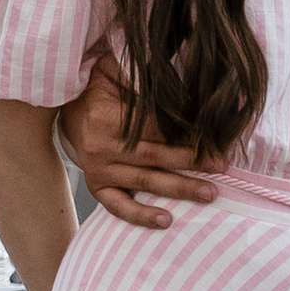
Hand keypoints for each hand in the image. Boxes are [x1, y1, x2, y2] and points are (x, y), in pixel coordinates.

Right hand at [56, 60, 224, 231]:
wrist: (68, 110)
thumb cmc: (99, 88)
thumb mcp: (114, 70)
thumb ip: (143, 76)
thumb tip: (183, 85)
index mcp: (107, 116)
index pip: (155, 127)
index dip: (185, 133)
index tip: (213, 138)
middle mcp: (101, 146)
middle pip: (155, 156)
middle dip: (191, 161)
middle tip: (221, 166)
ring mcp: (98, 170)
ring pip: (144, 181)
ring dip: (179, 188)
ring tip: (209, 193)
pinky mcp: (96, 186)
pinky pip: (118, 206)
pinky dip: (141, 215)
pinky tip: (165, 220)